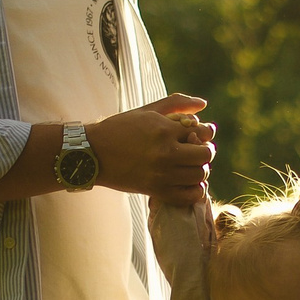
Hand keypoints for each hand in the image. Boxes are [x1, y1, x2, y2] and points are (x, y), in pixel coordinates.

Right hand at [92, 96, 216, 201]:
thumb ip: (177, 103)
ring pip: (200, 175)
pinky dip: (194, 190)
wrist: (94, 153)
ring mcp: (162, 175)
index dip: (204, 133)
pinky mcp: (156, 191)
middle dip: (205, 151)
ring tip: (188, 166)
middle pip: (206, 155)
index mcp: (165, 130)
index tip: (194, 134)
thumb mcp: (148, 111)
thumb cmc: (120, 128)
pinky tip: (186, 182)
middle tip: (195, 151)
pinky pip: (190, 196)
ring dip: (199, 170)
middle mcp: (166, 153)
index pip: (204, 132)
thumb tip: (204, 104)